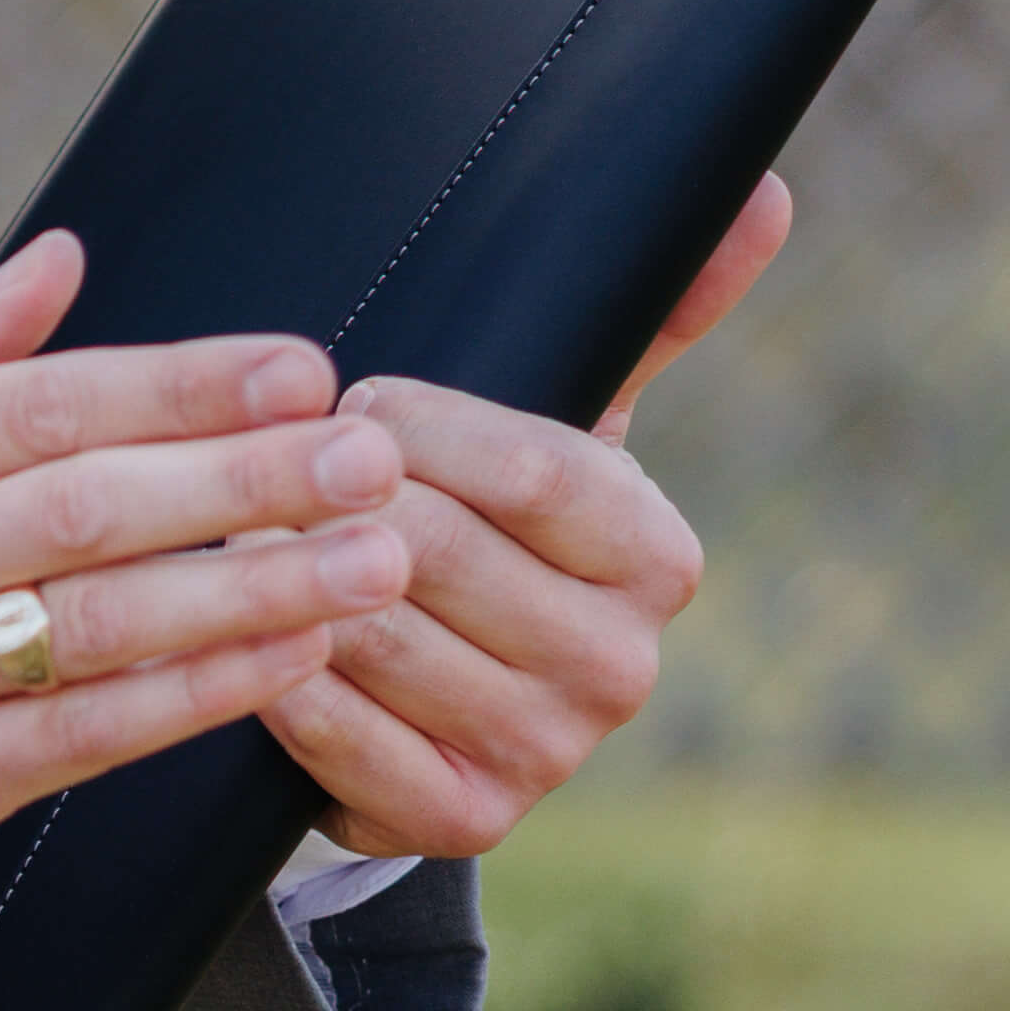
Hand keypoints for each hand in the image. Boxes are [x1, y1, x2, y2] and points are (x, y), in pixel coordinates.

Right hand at [0, 229, 419, 910]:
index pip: (41, 405)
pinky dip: (195, 697)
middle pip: (87, 509)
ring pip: (101, 628)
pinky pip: (86, 736)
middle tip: (369, 455)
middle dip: (243, 479)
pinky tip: (289, 661)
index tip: (297, 370)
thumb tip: (62, 259)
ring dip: (250, 592)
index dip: (178, 387)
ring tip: (373, 561)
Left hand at [252, 175, 793, 866]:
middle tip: (274, 465)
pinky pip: (331, 729)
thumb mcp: (566, 413)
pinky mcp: (458, 819)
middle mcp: (623, 666)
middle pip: (437, 549)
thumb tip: (764, 192)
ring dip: (288, 579)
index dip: (418, 425)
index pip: (530, 468)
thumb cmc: (490, 518)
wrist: (437, 695)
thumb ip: (651, 310)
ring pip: (375, 634)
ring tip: (245, 534)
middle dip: (336, 496)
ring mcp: (547, 754)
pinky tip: (246, 632)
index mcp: (657, 557)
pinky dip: (272, 672)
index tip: (356, 400)